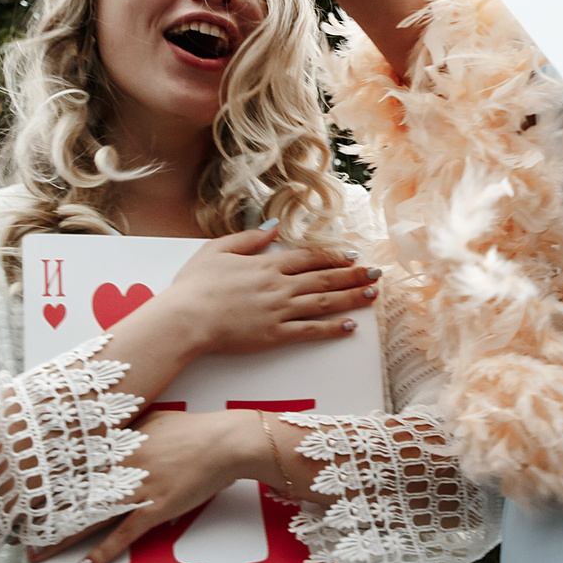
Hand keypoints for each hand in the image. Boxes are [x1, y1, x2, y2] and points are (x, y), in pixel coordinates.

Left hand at [27, 409, 256, 562]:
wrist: (225, 442)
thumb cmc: (192, 429)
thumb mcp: (153, 420)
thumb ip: (127, 431)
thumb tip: (110, 436)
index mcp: (116, 446)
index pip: (70, 467)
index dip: (44, 484)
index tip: (21, 495)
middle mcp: (118, 468)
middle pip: (71, 495)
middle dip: (43, 515)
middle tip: (18, 532)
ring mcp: (135, 490)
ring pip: (89, 518)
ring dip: (61, 539)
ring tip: (38, 554)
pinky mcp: (154, 509)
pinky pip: (123, 535)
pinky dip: (102, 553)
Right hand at [149, 228, 377, 355]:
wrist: (186, 318)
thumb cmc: (195, 285)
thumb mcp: (218, 249)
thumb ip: (250, 238)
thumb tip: (274, 227)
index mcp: (267, 265)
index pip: (309, 258)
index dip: (333, 256)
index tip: (352, 256)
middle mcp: (280, 286)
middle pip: (324, 278)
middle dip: (353, 276)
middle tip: (376, 274)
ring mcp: (280, 311)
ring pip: (324, 303)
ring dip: (351, 298)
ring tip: (372, 295)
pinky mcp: (275, 336)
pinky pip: (310, 331)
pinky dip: (332, 328)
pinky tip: (349, 327)